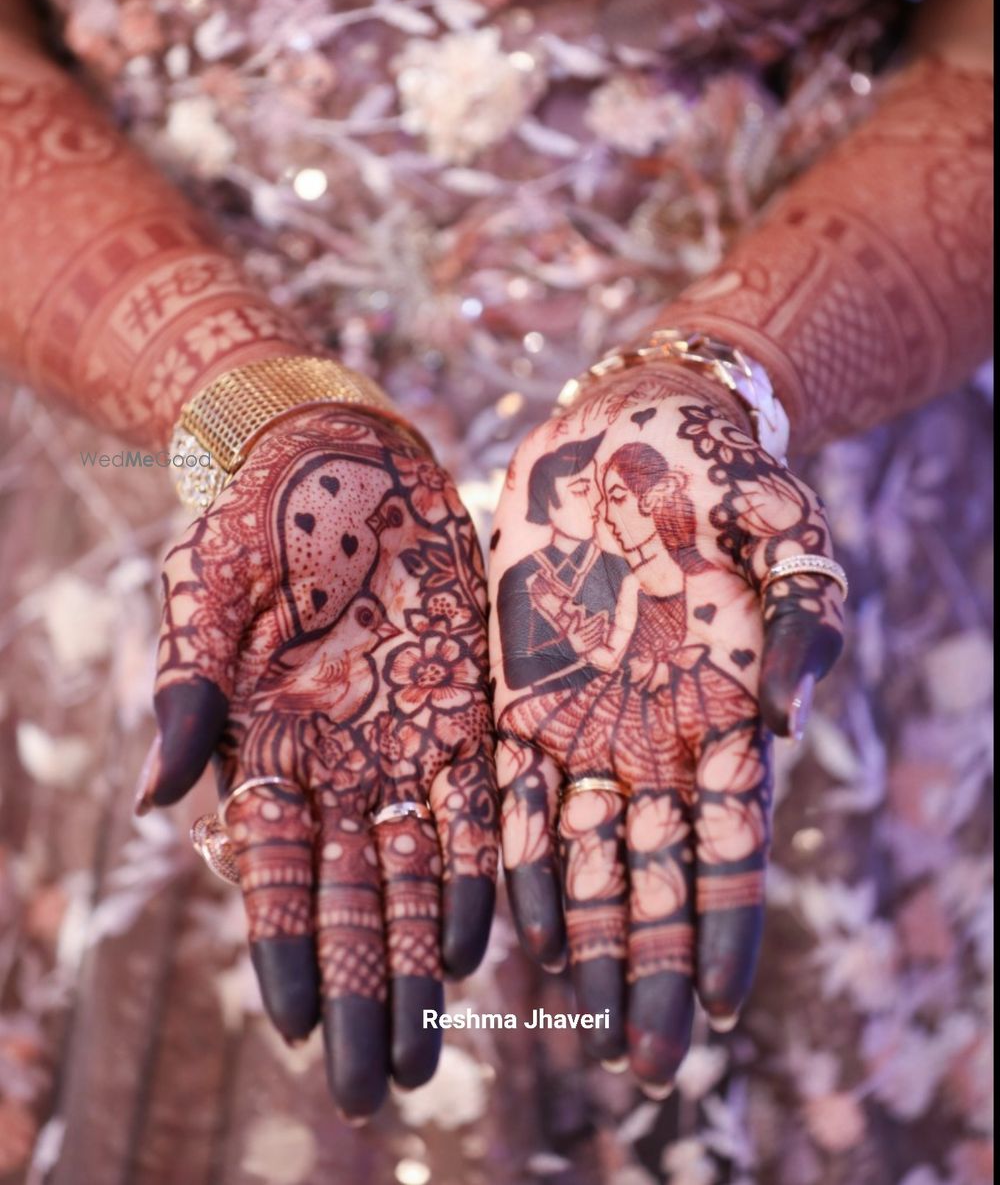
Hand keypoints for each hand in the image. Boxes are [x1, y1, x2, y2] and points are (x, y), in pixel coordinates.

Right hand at [134, 407, 496, 1117]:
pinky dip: (480, 870)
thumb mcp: (205, 596)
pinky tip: (488, 937)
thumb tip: (150, 802)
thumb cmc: (255, 519)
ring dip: (424, 959)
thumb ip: (187, 695)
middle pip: (351, 898)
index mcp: (263, 746)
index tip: (295, 1028)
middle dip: (363, 992)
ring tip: (433, 1046)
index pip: (273, 873)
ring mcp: (402, 741)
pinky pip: (477, 804)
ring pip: (415, 872)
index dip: (286, 949)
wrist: (338, 454)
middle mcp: (336, 764)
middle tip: (373, 1087)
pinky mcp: (464, 707)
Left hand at [488, 364, 842, 1088]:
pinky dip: (511, 855)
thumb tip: (790, 715)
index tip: (716, 1017)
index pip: (732, 848)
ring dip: (584, 936)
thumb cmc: (721, 471)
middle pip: (656, 876)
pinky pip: (507, 787)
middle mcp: (656, 736)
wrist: (634, 421)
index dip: (725, 932)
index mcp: (728, 714)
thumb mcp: (786, 530)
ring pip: (583, 852)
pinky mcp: (515, 686)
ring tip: (577, 1018)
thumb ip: (804, 618)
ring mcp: (584, 717)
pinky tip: (510, 920)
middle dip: (651, 968)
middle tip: (641, 1065)